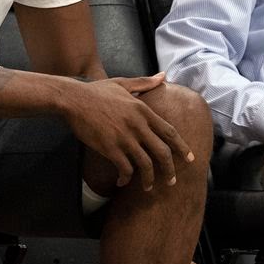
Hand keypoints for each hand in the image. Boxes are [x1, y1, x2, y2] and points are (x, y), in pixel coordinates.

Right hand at [64, 72, 194, 190]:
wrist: (73, 99)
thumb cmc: (97, 91)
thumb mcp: (123, 84)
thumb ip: (145, 83)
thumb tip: (163, 76)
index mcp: (143, 110)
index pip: (169, 132)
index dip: (182, 147)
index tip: (189, 158)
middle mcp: (138, 125)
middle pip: (162, 152)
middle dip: (170, 170)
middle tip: (172, 181)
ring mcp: (124, 138)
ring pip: (145, 164)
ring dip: (149, 179)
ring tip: (148, 188)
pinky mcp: (110, 148)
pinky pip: (124, 168)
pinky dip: (126, 178)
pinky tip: (123, 182)